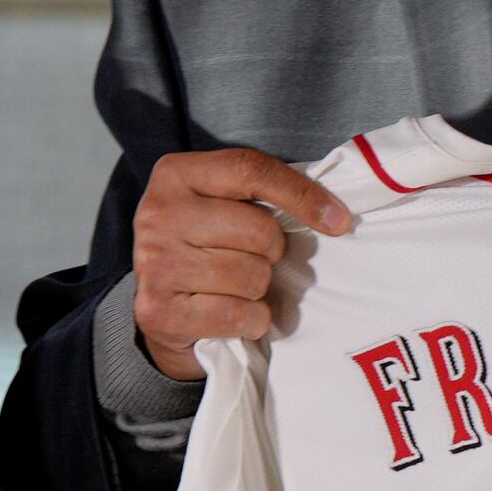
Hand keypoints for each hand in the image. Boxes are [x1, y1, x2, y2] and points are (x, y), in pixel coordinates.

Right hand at [132, 148, 350, 380]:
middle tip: (253, 258)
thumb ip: (264, 195)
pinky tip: (232, 313)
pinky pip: (239, 316)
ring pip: (252, 277)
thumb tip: (336, 217)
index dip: (302, 195)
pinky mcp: (157, 311)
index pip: (251, 170)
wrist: (160, 304)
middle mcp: (158, 214)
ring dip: (259, 289)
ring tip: (237, 286)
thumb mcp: (225, 203)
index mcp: (176, 174)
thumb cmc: (206, 245)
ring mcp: (153, 263)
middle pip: (260, 230)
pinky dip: (250, 320)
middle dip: (272, 251)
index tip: (338, 220)